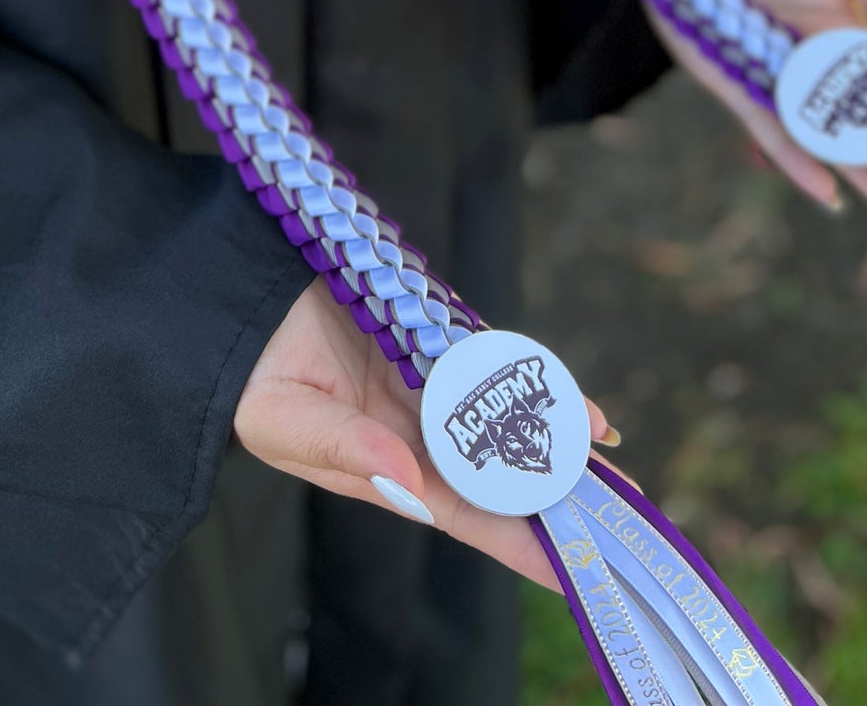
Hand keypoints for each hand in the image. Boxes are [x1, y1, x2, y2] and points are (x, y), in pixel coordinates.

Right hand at [234, 280, 610, 589]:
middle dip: (560, 496)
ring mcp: (430, 380)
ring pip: (506, 417)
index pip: (468, 516)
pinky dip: (533, 376)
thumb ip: (345, 448)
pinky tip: (573, 400)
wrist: (241, 294)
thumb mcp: (283, 421)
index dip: (522, 543)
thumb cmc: (251, 373)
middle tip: (626, 518)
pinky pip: (494, 357)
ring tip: (611, 458)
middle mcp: (418, 431)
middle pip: (501, 472)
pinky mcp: (434, 330)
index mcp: (387, 469)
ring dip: (557, 437)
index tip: (577, 571)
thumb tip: (409, 476)